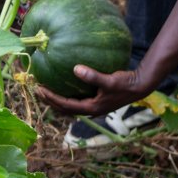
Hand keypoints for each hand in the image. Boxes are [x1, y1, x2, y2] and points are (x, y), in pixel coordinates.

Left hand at [36, 66, 151, 117]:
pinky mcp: (96, 99)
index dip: (51, 98)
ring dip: (56, 99)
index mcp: (91, 108)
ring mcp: (93, 106)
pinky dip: (66, 94)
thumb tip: (76, 68)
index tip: (40, 89)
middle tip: (37, 90)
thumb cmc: (125, 84)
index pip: (65, 105)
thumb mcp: (109, 80)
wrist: (139, 86)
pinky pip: (76, 99)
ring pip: (69, 105)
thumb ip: (93, 76)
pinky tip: (63, 83)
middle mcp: (90, 109)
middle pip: (64, 108)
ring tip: (45, 89)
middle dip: (50, 100)